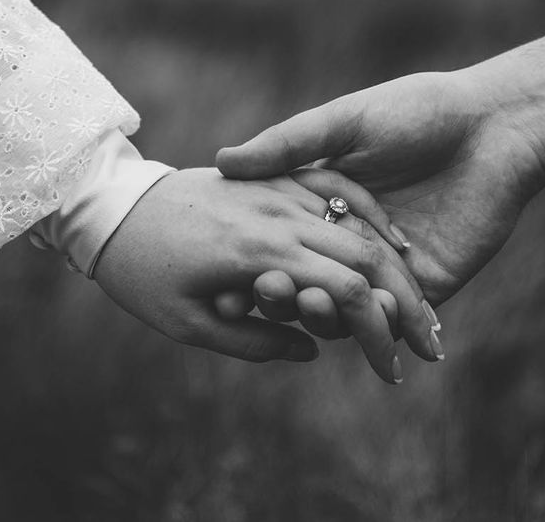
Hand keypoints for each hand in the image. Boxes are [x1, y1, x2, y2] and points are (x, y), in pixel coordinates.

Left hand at [93, 167, 438, 383]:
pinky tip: (393, 239)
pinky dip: (371, 214)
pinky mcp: (276, 175)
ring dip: (397, 263)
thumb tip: (313, 348)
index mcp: (260, 253)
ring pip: (357, 222)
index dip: (379, 333)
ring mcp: (279, 188)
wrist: (113, 205)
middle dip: (405, 302)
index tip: (396, 369)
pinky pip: (338, 187)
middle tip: (431, 341)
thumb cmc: (141, 273)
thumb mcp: (187, 323)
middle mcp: (279, 215)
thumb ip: (255, 341)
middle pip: (365, 256)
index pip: (344, 293)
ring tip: (425, 298)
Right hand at [216, 71, 544, 308]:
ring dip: (324, 314)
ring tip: (312, 302)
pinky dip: (376, 323)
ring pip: (347, 307)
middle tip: (266, 291)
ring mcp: (389, 264)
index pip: (281, 242)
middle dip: (285, 291)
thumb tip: (222, 162)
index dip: (258, 257)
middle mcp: (353, 237)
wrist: (494, 127)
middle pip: (309, 279)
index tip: (234, 265)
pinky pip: (394, 316)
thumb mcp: (344, 121)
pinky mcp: (428, 284)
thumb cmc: (416, 111)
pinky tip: (365, 315)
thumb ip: (287, 145)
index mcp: (327, 202)